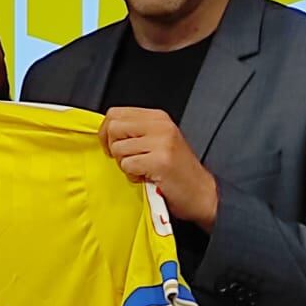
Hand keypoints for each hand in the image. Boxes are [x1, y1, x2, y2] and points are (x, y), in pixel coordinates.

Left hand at [100, 107, 219, 230]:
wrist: (200, 192)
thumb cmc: (176, 170)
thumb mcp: (158, 140)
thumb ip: (135, 131)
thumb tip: (105, 130)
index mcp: (158, 117)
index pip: (115, 113)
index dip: (106, 131)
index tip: (111, 146)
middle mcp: (161, 125)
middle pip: (114, 128)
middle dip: (114, 148)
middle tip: (129, 160)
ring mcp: (162, 142)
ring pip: (119, 148)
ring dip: (125, 165)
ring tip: (143, 170)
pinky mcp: (160, 161)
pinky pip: (128, 165)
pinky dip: (133, 175)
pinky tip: (148, 177)